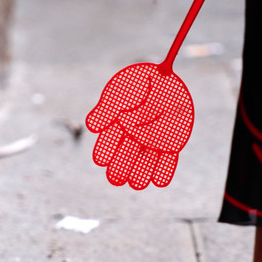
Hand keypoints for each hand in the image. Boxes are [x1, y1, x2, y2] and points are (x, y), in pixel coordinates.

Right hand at [85, 63, 193, 188]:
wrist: (169, 77)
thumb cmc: (142, 82)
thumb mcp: (124, 90)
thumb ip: (109, 108)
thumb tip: (90, 127)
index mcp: (120, 125)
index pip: (110, 140)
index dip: (105, 150)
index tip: (100, 160)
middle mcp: (135, 136)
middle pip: (126, 154)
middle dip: (120, 167)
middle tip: (115, 179)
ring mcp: (153, 141)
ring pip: (146, 161)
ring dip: (141, 173)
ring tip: (136, 184)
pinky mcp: (171, 144)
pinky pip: (168, 159)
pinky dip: (164, 171)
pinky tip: (160, 182)